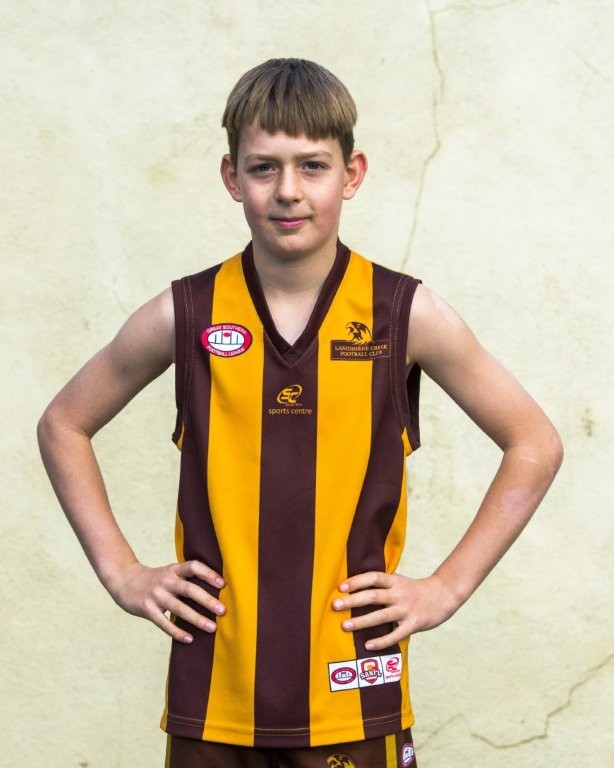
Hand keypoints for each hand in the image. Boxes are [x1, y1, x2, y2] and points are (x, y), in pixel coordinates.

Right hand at [108, 560, 225, 643]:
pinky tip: (189, 638)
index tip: (222, 584)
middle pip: (189, 589)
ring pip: (179, 608)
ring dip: (196, 619)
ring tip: (212, 628)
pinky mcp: (146, 608)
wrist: (124, 580)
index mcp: (173, 570)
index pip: (193, 567)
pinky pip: (163, 622)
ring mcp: (155, 595)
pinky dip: (177, 632)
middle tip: (223, 610)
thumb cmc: (155, 579)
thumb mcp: (169, 573)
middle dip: (207, 600)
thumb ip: (186, 580)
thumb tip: (214, 592)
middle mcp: (165, 580)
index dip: (208, 573)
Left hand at [332, 571, 460, 651]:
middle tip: (335, 605)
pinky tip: (368, 645)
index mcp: (394, 581)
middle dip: (353, 601)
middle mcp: (399, 594)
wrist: (443, 596)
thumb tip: (355, 588)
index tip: (341, 587)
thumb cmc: (415, 590)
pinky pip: (395, 634)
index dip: (357, 581)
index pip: (373, 578)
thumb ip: (382, 584)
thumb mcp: (399, 581)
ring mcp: (406, 609)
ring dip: (362, 621)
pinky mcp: (413, 624)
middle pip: (373, 596)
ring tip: (345, 626)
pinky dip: (381, 640)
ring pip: (381, 616)